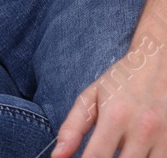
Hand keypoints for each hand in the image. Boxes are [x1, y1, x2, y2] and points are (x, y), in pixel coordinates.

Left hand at [53, 33, 166, 157]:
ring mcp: (164, 138)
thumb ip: (73, 128)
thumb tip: (57, 156)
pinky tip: (133, 154)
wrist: (160, 64)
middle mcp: (142, 129)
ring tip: (115, 154)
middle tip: (98, 156)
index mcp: (115, 116)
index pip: (96, 157)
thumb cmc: (121, 81)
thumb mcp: (91, 97)